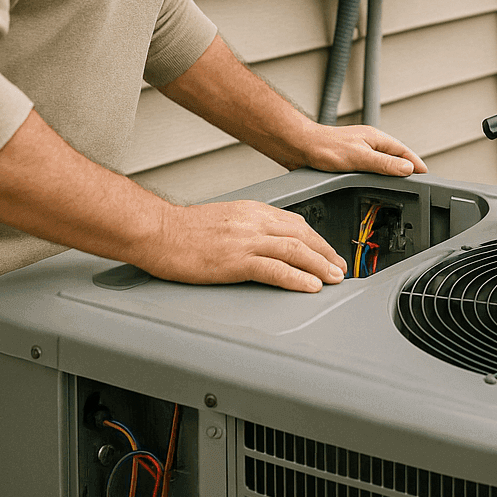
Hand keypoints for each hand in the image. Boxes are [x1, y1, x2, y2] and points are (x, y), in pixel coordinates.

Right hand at [142, 199, 347, 291]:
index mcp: (253, 211)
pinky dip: (297, 278)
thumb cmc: (182, 229)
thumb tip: (265, 243)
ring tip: (334, 278)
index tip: (327, 253)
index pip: (296, 223)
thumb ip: (248, 228)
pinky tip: (310, 286)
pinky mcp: (236, 260)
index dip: (317, 240)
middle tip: (340, 268)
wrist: (156, 231)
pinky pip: (275, 269)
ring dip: (320, 266)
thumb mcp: (224, 219)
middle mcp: (255, 222)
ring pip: (296, 251)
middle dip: (326, 253)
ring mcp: (246, 240)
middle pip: (303, 236)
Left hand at [299, 124, 427, 176]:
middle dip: (406, 168)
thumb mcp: (360, 158)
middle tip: (417, 181)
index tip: (425, 174)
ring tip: (401, 184)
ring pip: (383, 163)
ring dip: (392, 172)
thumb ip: (384, 164)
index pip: (404, 151)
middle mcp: (370, 143)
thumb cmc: (325, 147)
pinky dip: (377, 176)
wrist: (301, 147)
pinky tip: (376, 183)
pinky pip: (371, 168)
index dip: (415, 163)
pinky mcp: (350, 160)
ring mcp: (360, 151)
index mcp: (376, 139)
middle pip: (395, 157)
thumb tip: (407, 168)